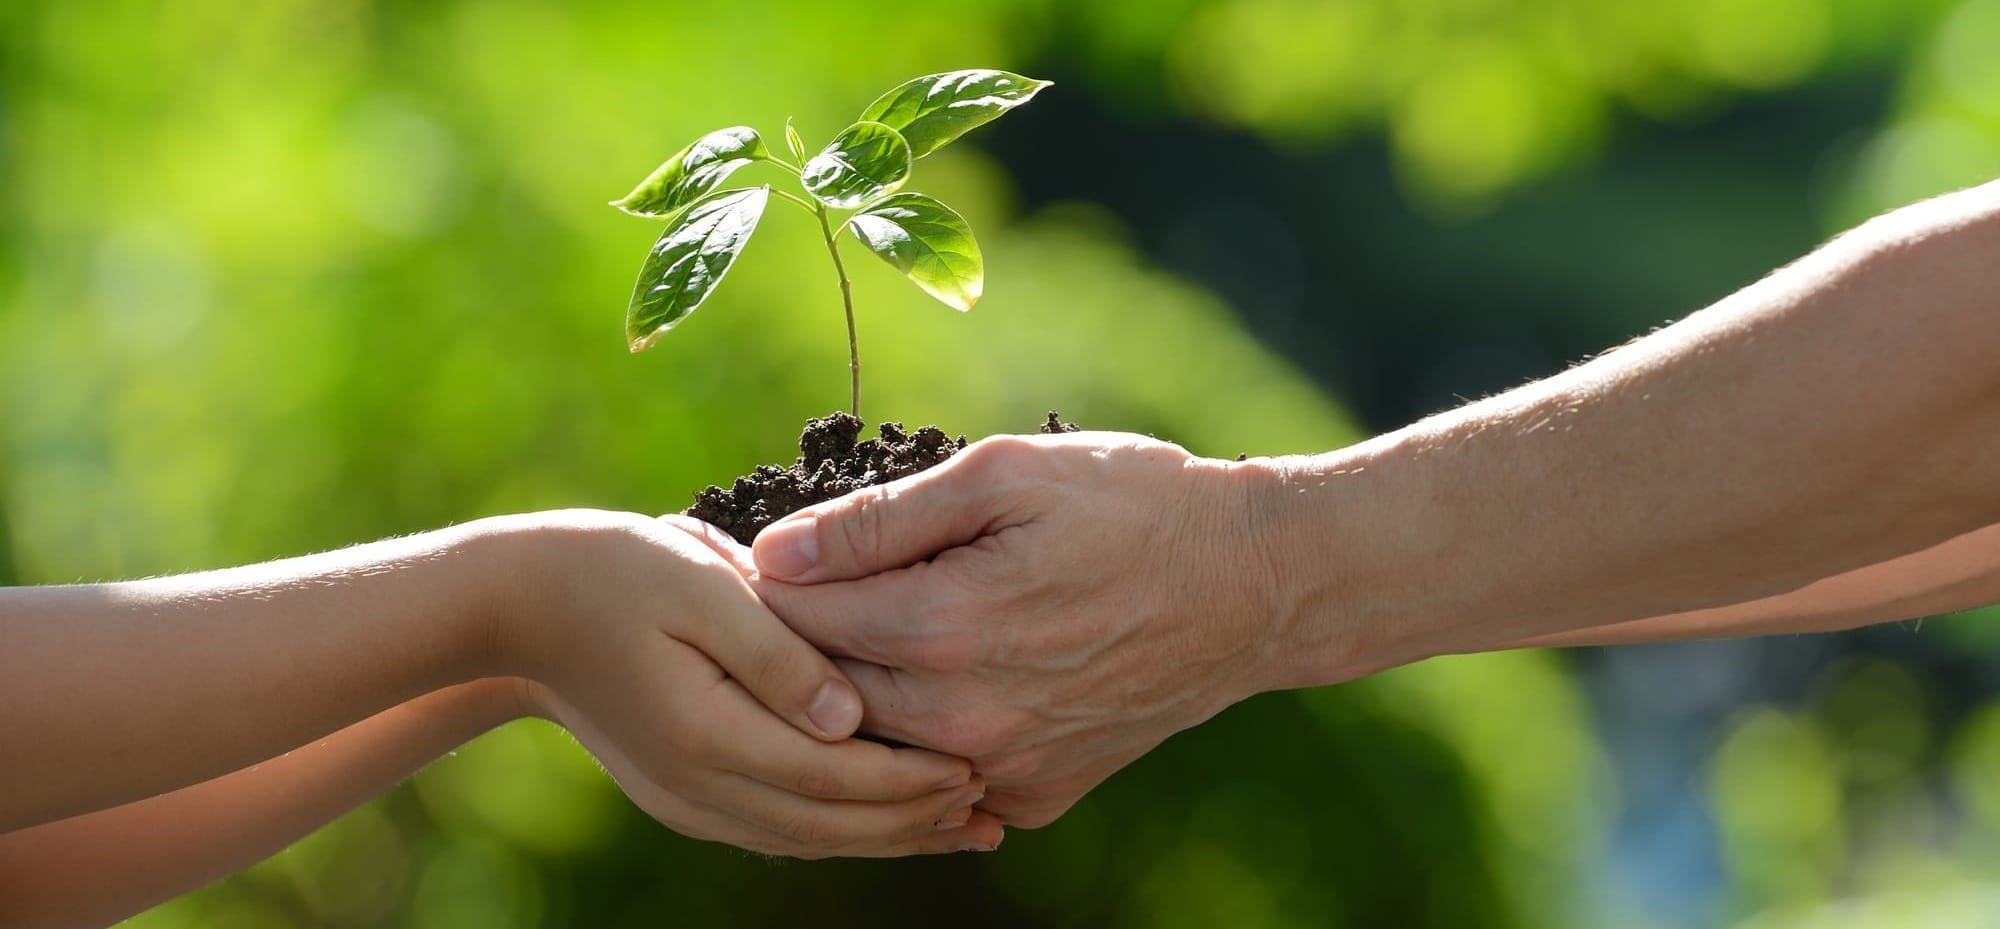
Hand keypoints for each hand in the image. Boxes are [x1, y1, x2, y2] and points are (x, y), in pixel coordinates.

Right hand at [482, 510, 1001, 856]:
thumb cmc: (614, 572)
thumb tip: (850, 718)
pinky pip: (779, 829)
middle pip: (830, 825)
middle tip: (990, 807)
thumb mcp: (700, 585)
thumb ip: (779, 653)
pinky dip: (841, 829)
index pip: (834, 776)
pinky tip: (885, 817)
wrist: (519, 608)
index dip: (910, 779)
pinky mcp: (686, 796)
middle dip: (914, 821)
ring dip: (886, 836)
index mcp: (707, 733)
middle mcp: (699, 787)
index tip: (976, 765)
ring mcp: (688, 800)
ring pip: (808, 839)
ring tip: (961, 826)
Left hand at [741, 433, 1284, 827]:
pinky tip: (936, 681)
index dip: (763, 578)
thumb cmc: (1133, 506)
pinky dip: (923, 737)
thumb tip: (776, 551)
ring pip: (875, 742)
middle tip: (790, 589)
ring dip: (850, 693)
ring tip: (858, 628)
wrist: (1254, 587)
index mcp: (946, 627)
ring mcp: (1003, 768)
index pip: (796, 617)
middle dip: (793, 639)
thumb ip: (882, 520)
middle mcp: (965, 718)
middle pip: (820, 691)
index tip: (754, 552)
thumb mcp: (1006, 476)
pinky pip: (942, 778)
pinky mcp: (1037, 795)